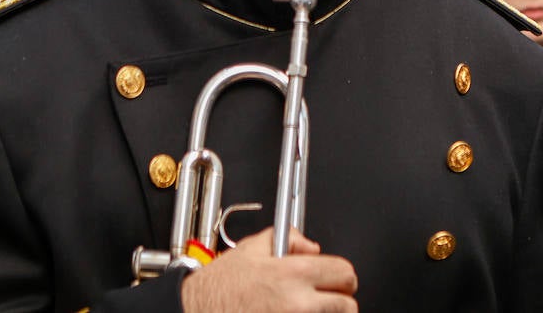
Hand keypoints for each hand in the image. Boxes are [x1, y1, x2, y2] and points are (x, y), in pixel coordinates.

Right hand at [179, 227, 357, 312]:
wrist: (195, 312)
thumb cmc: (219, 287)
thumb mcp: (251, 248)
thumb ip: (287, 237)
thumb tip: (310, 246)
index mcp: (292, 274)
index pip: (343, 273)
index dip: (342, 276)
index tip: (337, 280)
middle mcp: (298, 303)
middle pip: (347, 306)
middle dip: (340, 300)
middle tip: (328, 299)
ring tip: (309, 310)